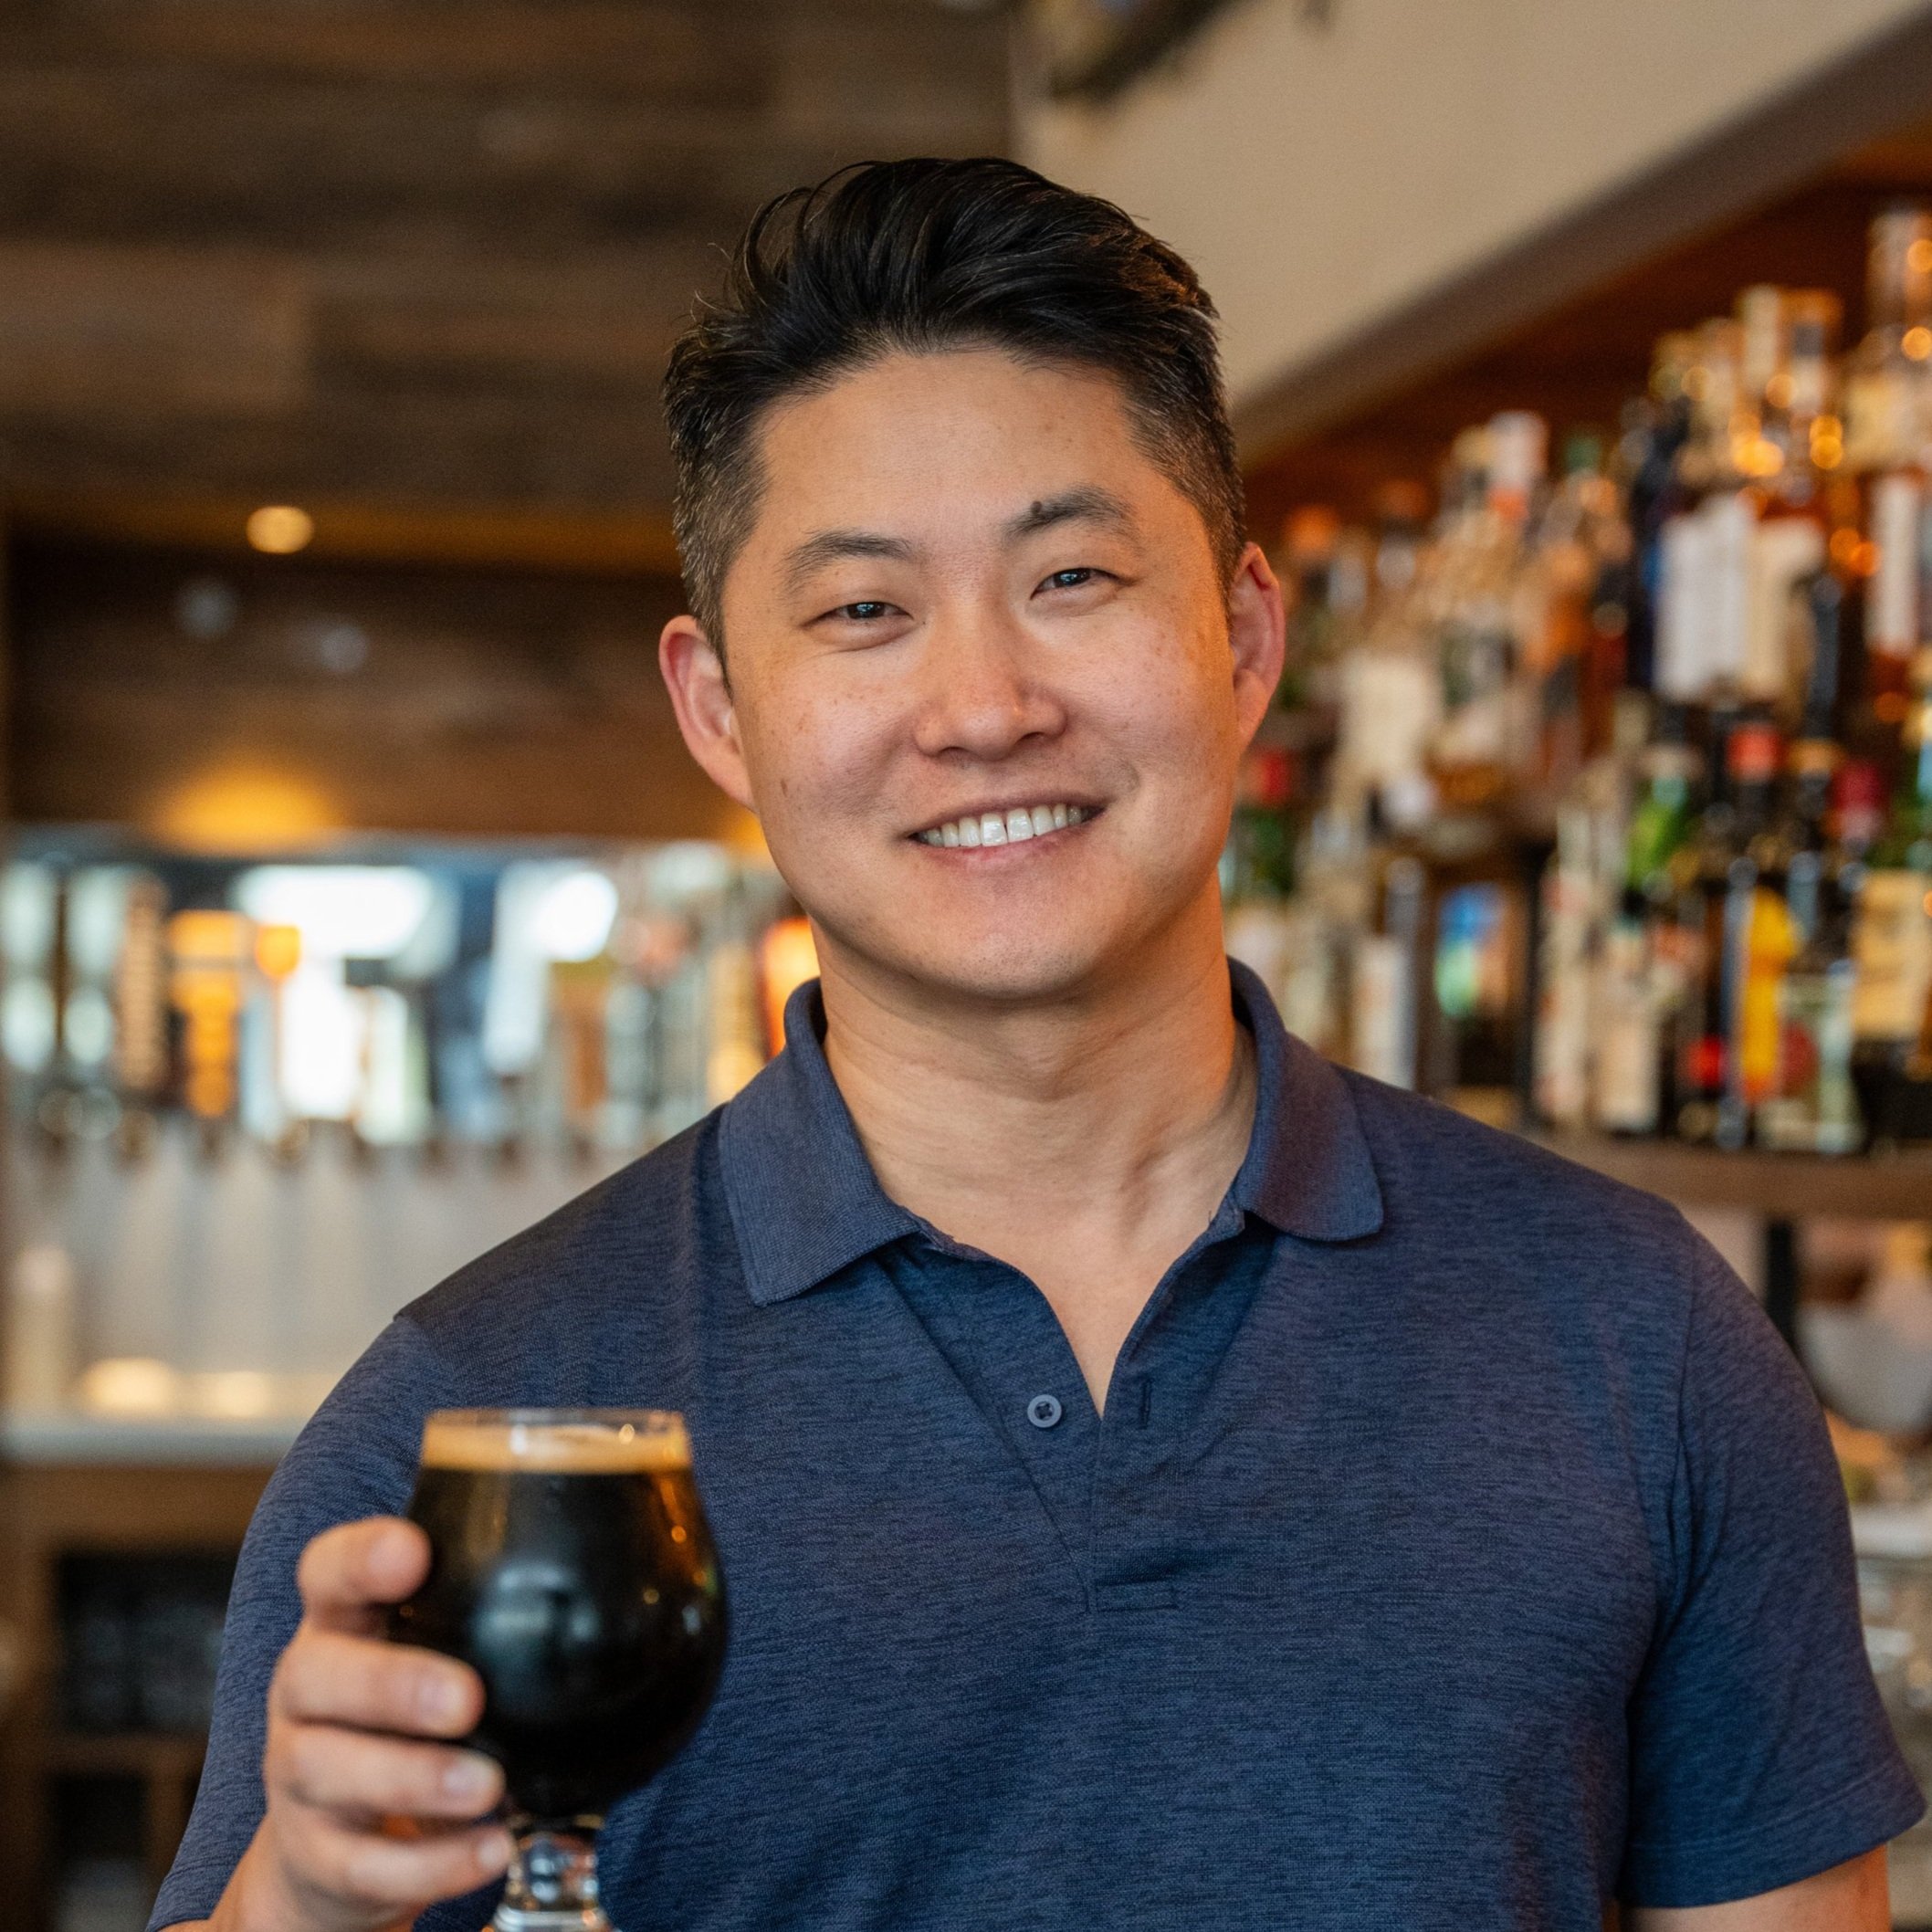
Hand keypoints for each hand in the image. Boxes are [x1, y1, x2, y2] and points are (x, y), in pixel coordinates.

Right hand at [206, 1518, 512, 1931]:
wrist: (339, 1841)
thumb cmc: (411, 1713)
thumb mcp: (438, 1647)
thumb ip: (493, 1605)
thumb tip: (629, 1551)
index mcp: (342, 1623)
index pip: (328, 1571)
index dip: (359, 1557)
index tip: (411, 1551)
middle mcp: (308, 1690)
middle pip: (316, 1673)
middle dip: (393, 1684)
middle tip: (468, 1699)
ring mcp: (300, 1776)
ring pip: (328, 1771)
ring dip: (414, 1779)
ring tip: (488, 1785)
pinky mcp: (316, 1856)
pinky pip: (361, 1865)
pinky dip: (429, 1865)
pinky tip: (488, 1850)